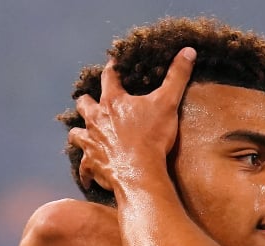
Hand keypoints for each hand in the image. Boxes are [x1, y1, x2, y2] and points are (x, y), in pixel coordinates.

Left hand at [68, 48, 196, 191]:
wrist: (140, 172)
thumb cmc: (152, 137)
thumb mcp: (168, 103)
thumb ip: (177, 77)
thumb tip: (188, 51)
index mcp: (113, 101)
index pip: (108, 77)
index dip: (111, 70)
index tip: (112, 66)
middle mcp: (96, 119)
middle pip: (84, 104)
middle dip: (87, 102)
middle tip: (92, 103)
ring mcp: (91, 141)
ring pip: (76, 133)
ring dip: (80, 133)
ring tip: (86, 135)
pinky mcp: (91, 163)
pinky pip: (84, 168)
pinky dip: (85, 171)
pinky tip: (88, 176)